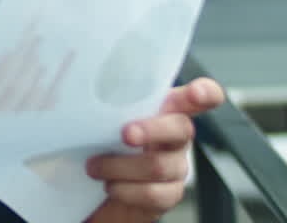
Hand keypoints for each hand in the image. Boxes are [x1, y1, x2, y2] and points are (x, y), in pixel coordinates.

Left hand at [84, 77, 225, 222]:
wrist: (96, 190)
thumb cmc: (101, 144)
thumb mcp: (103, 119)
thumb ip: (106, 106)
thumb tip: (81, 94)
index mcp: (163, 110)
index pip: (197, 97)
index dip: (205, 93)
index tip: (197, 92)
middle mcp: (176, 136)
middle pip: (180, 128)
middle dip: (151, 130)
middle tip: (125, 134)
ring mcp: (176, 166)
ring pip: (158, 165)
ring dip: (119, 166)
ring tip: (95, 166)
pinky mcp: (169, 194)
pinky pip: (153, 193)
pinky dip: (124, 190)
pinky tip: (110, 185)